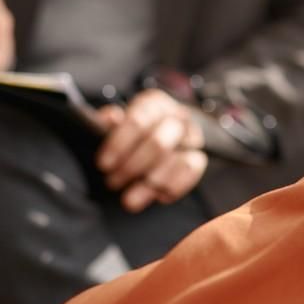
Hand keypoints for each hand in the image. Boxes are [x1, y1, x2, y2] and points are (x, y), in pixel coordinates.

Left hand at [95, 89, 206, 210]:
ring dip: (151, 183)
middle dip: (132, 167)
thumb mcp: (117, 123)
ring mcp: (192, 138)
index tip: (103, 165)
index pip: (138, 121)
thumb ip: (108, 122)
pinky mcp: (199, 158)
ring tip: (130, 199)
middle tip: (112, 182)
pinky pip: (190, 174)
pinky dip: (173, 187)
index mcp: (154, 104)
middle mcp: (177, 117)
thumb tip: (110, 119)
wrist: (165, 137)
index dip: (119, 144)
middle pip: (158, 143)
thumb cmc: (135, 132)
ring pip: (176, 160)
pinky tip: (156, 196)